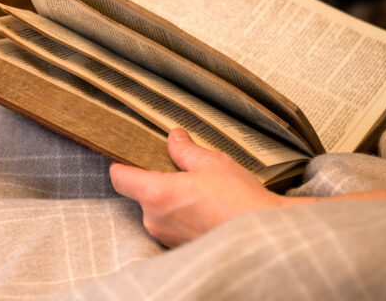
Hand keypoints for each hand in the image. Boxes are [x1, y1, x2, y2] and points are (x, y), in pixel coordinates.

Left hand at [109, 129, 286, 246]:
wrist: (265, 237)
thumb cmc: (240, 200)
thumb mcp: (212, 163)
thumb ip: (186, 150)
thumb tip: (174, 138)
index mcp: (156, 194)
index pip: (119, 178)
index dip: (122, 165)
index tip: (129, 158)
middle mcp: (155, 220)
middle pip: (139, 194)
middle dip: (155, 182)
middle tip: (180, 173)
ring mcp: (166, 237)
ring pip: (156, 212)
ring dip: (170, 201)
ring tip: (199, 193)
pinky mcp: (179, 248)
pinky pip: (171, 227)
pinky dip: (181, 217)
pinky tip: (204, 210)